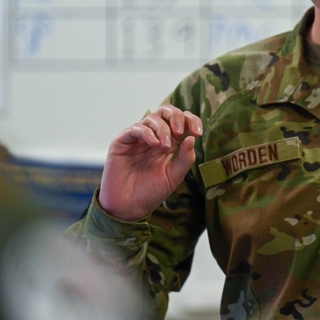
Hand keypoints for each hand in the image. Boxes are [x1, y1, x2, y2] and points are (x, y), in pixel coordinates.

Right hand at [98, 104, 202, 219]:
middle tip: (180, 131)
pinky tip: (154, 144)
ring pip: (152, 117)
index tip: (197, 132)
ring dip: (162, 128)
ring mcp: (138, 138)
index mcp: (169, 143)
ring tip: (164, 147)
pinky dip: (147, 132)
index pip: (181, 121)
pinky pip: (136, 128)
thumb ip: (184, 158)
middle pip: (166, 111)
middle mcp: (154, 137)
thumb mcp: (174, 177)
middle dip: (176, 116)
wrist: (128, 207)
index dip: (191, 120)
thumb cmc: (150, 192)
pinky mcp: (122, 142)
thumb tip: (192, 138)